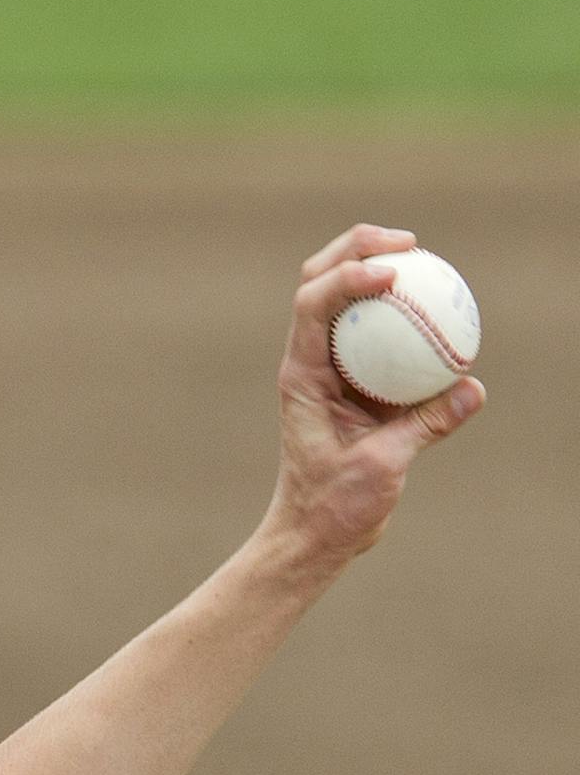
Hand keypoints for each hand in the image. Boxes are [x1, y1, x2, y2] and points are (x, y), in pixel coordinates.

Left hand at [262, 223, 484, 570]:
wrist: (313, 532)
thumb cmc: (333, 505)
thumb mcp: (382, 466)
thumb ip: (424, 426)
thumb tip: (472, 387)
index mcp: (302, 376)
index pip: (314, 305)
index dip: (348, 276)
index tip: (393, 272)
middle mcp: (309, 363)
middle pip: (319, 284)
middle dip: (355, 250)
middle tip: (408, 242)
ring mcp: (328, 371)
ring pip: (342, 301)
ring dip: (372, 269)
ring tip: (420, 255)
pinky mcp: (351, 384)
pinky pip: (375, 336)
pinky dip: (400, 314)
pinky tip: (437, 307)